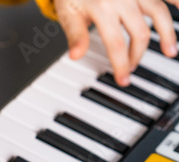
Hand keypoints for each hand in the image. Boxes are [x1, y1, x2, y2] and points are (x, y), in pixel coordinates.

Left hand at [54, 0, 178, 85]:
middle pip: (139, 34)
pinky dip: (177, 3)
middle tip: (131, 67)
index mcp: (102, 8)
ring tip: (170, 51)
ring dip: (167, 34)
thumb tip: (75, 56)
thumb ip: (75, 34)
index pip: (116, 44)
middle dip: (137, 55)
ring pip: (159, 13)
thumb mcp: (67, 12)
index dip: (121, 65)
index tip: (123, 79)